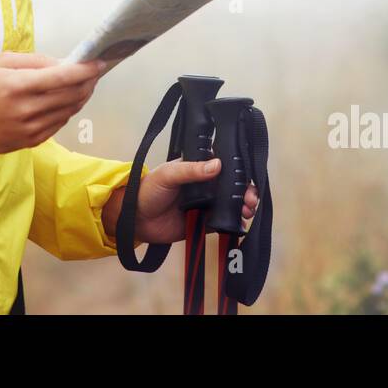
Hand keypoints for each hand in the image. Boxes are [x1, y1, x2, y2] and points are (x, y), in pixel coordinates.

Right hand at [0, 52, 111, 153]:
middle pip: (71, 95)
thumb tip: (62, 63)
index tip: (98, 63)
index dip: (85, 70)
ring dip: (81, 97)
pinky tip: (66, 102)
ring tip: (84, 86)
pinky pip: (59, 124)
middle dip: (88, 82)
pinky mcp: (31, 141)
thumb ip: (34, 61)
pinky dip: (67, 111)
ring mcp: (30, 128)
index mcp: (19, 85)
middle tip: (94, 73)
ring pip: (68, 111)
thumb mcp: (1, 63)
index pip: (63, 77)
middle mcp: (27, 109)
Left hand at [102, 157, 261, 244]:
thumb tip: (217, 164)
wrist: (136, 219)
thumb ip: (191, 170)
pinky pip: (224, 222)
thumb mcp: (169, 175)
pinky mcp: (204, 223)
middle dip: (246, 191)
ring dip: (244, 206)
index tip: (248, 178)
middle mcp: (206, 185)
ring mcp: (207, 204)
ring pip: (231, 204)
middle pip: (232, 187)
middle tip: (250, 199)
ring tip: (248, 210)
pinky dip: (235, 223)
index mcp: (198, 168)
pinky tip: (241, 223)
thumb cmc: (149, 189)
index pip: (224, 166)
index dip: (239, 171)